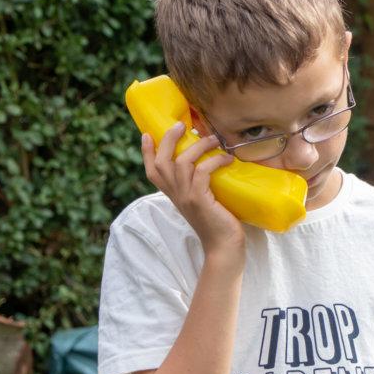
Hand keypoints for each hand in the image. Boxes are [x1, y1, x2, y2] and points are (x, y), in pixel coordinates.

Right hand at [141, 123, 245, 258]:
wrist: (223, 247)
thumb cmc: (217, 223)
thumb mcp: (201, 201)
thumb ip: (197, 185)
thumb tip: (207, 162)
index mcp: (173, 195)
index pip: (152, 172)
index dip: (147, 153)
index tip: (147, 134)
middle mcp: (176, 195)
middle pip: (162, 162)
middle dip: (168, 139)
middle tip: (181, 125)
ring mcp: (186, 197)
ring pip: (182, 162)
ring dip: (199, 146)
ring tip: (214, 138)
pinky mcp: (200, 200)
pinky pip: (202, 172)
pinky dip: (215, 160)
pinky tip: (227, 158)